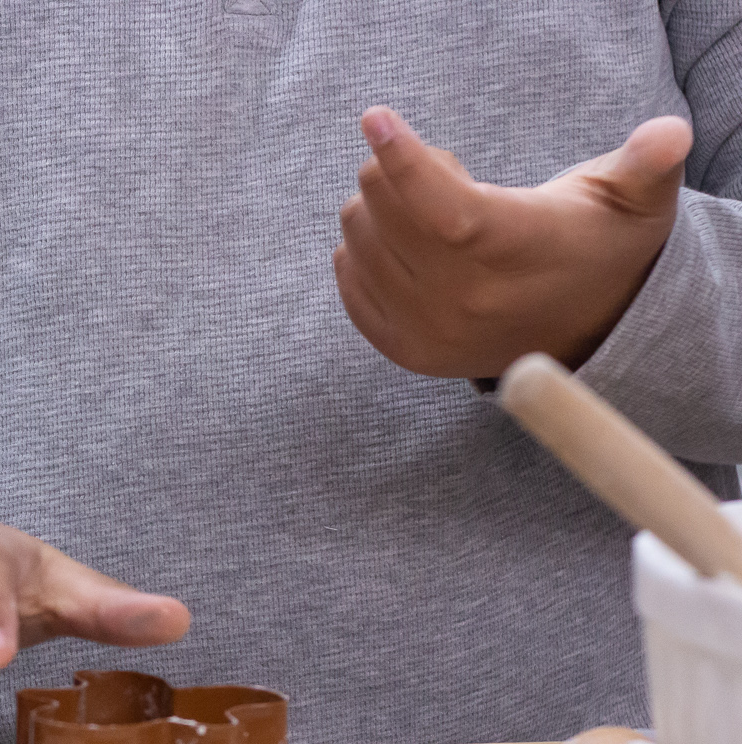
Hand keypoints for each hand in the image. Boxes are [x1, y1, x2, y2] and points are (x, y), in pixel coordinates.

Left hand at [334, 106, 692, 377]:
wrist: (583, 330)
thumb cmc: (600, 244)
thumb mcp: (636, 200)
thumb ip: (648, 163)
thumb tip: (668, 134)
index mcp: (516, 250)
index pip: (440, 205)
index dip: (403, 159)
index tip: (375, 119)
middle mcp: (465, 299)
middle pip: (383, 213)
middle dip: (394, 170)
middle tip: (445, 172)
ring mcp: (428, 330)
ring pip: (358, 240)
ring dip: (379, 208)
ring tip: (433, 212)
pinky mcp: (403, 349)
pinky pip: (349, 278)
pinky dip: (364, 248)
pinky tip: (405, 243)